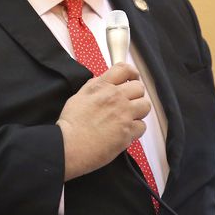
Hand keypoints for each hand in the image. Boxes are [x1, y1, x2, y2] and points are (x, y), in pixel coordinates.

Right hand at [56, 62, 150, 180]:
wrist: (69, 145)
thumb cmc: (70, 124)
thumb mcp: (79, 96)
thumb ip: (94, 87)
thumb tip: (104, 84)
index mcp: (102, 86)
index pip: (124, 69)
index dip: (132, 73)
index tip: (132, 79)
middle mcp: (115, 97)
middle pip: (139, 88)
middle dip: (135, 95)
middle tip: (129, 103)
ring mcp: (123, 114)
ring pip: (145, 106)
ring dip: (139, 112)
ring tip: (128, 118)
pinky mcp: (128, 131)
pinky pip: (142, 126)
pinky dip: (136, 130)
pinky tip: (125, 132)